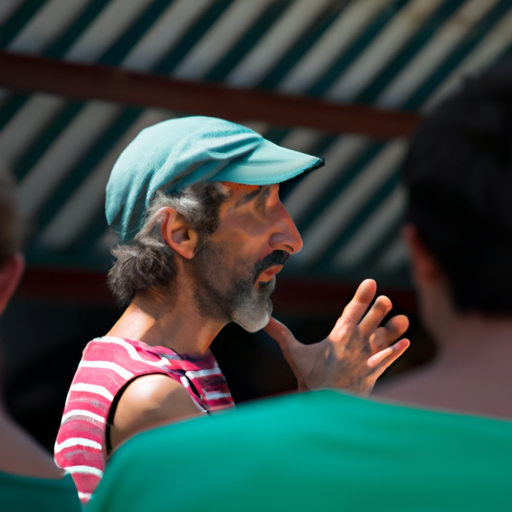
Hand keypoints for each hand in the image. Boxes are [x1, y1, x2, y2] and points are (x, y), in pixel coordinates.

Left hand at [264, 279, 409, 394]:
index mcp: (341, 333)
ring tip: (402, 319)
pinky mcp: (371, 372)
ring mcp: (365, 355)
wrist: (319, 399)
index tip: (371, 282)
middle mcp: (356, 341)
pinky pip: (386, 361)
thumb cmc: (309, 374)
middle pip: (371, 320)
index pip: (353, 310)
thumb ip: (280, 334)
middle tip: (385, 299)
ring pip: (383, 338)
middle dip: (378, 310)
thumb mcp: (293, 351)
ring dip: (393, 329)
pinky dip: (395, 353)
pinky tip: (405, 344)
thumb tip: (263, 320)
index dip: (362, 297)